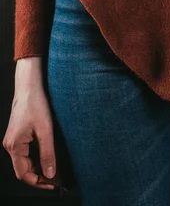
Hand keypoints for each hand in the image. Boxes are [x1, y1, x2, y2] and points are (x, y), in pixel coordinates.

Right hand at [3, 57, 56, 189]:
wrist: (30, 85)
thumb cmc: (36, 103)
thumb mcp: (46, 130)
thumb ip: (47, 153)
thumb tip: (50, 174)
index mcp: (14, 146)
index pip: (23, 174)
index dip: (38, 182)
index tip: (54, 184)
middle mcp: (11, 145)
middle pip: (23, 169)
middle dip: (40, 176)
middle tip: (57, 178)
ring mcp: (13, 139)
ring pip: (25, 161)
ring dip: (39, 167)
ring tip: (55, 168)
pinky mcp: (18, 134)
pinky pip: (26, 152)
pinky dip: (37, 157)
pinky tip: (49, 155)